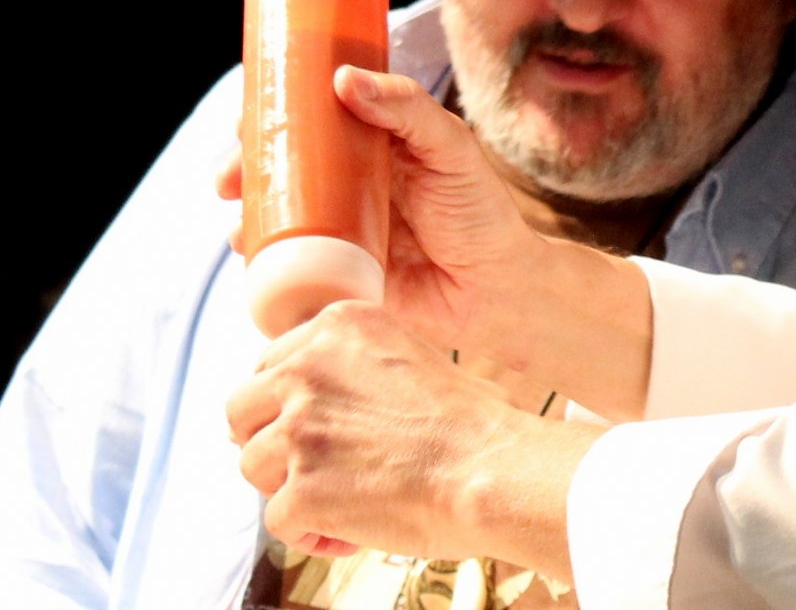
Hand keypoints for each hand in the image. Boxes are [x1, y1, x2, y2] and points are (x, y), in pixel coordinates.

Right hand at [217, 66, 541, 351]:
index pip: (316, 115)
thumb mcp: (451, 147)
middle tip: (227, 175)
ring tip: (238, 215)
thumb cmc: (480, 211)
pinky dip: (260, 253)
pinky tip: (250, 248)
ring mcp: (337, 226)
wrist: (495, 289)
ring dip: (246, 208)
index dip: (277, 111)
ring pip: (277, 208)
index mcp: (374, 141)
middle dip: (245, 164)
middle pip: (284, 162)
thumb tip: (343, 78)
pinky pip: (286, 259)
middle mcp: (349, 180)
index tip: (248, 114)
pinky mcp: (333, 270)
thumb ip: (407, 109)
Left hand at [226, 302, 597, 573]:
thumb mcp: (414, 353)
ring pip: (252, 466)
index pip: (272, 363)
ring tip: (340, 498)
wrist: (488, 468)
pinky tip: (350, 530)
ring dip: (289, 488)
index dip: (287, 401)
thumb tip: (334, 392)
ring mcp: (298, 429)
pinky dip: (309, 532)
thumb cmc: (471, 420)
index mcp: (338, 326)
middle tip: (309, 462)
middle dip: (268, 440)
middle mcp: (308, 369)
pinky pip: (277, 521)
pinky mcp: (299, 490)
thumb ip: (359, 361)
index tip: (310, 423)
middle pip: (242, 410)